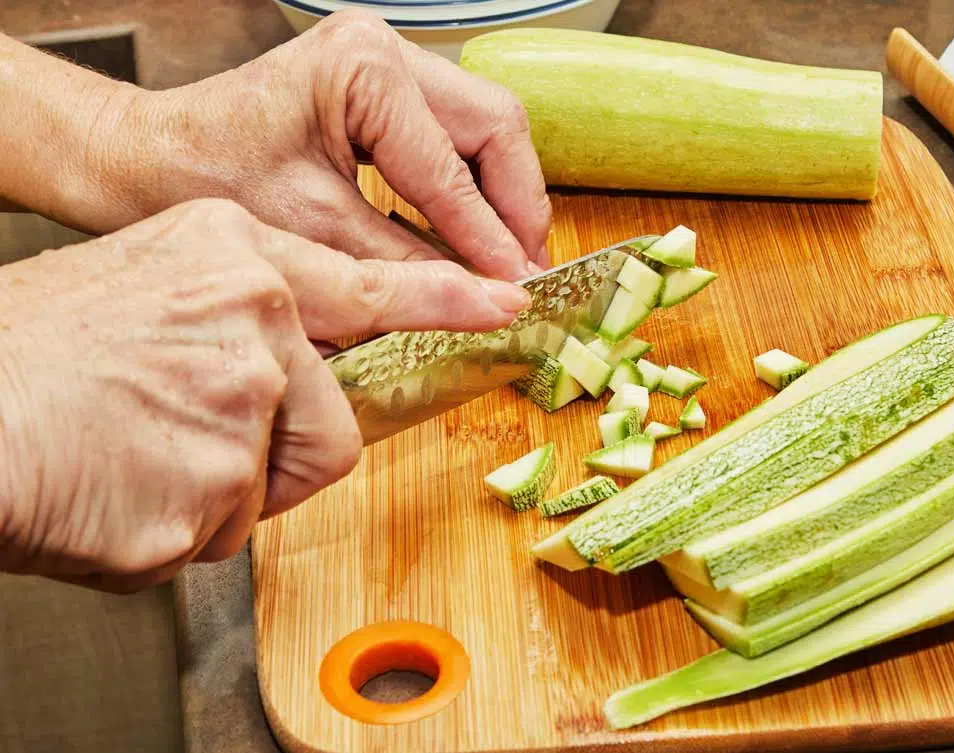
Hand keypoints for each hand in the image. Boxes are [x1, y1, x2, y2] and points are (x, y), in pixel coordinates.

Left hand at [0, 11, 552, 280]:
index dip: (493, 237)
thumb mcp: (313, 233)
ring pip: (485, 126)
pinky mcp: (382, 87)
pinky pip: (454, 135)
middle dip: (517, 205)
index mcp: (362, 70)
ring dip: (502, 195)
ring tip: (511, 259)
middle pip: (494, 124)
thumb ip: (406, 264)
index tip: (524, 288)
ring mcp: (387, 60)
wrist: (149, 159)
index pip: (453, 167)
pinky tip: (475, 232)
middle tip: (530, 272)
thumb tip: (483, 297)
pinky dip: (471, 187)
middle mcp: (384, 48)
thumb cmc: (207, 183)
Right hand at [0, 198, 530, 592]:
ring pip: (274, 480)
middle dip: (274, 450)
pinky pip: (223, 528)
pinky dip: (173, 528)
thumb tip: (276, 369)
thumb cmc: (27, 356)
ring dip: (216, 489)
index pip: (365, 285)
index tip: (502, 302)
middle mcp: (252, 315)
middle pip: (328, 420)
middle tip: (185, 440)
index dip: (442, 298)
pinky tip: (118, 491)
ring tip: (137, 461)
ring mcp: (241, 399)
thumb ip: (230, 316)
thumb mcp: (142, 284)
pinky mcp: (217, 483)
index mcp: (231, 253)